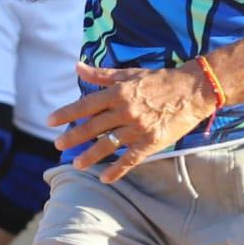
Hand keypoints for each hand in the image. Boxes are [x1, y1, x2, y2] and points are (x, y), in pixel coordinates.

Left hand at [49, 59, 216, 183]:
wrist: (193, 90)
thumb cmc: (159, 80)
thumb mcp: (129, 73)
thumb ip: (102, 74)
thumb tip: (77, 67)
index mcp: (119, 93)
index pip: (86, 105)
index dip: (67, 113)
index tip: (50, 121)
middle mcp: (126, 110)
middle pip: (93, 127)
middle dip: (74, 137)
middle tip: (58, 145)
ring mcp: (138, 128)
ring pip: (109, 145)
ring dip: (90, 156)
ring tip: (76, 165)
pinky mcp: (151, 142)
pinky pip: (130, 159)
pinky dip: (117, 170)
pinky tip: (104, 178)